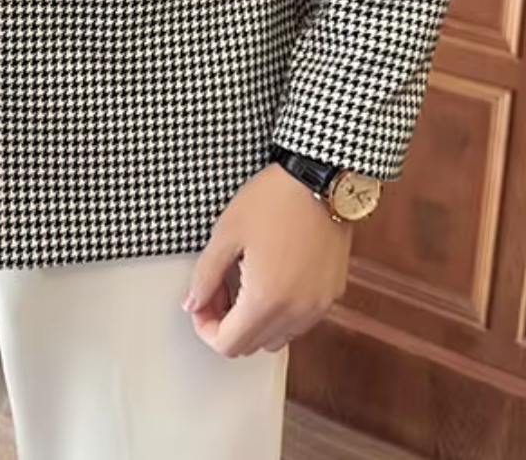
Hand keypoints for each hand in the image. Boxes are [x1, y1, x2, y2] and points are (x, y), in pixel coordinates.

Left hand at [181, 163, 353, 356]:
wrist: (321, 179)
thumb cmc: (275, 200)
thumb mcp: (226, 232)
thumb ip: (205, 275)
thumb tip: (193, 303)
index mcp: (266, 300)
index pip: (228, 345)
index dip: (205, 328)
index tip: (201, 303)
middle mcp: (296, 313)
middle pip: (251, 346)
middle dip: (227, 323)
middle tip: (218, 287)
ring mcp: (318, 306)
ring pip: (276, 337)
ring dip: (254, 321)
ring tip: (245, 280)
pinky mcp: (332, 294)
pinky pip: (299, 321)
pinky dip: (280, 312)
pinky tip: (271, 277)